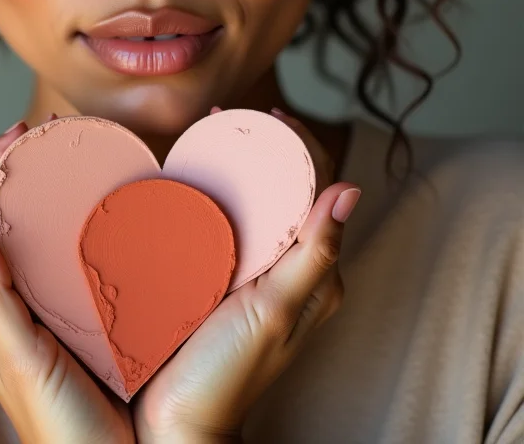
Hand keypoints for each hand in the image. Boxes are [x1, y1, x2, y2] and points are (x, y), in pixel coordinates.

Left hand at [0, 120, 134, 443]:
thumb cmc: (57, 420)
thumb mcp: (20, 357)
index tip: (22, 134)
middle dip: (10, 165)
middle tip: (45, 135)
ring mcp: (18, 298)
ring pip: (15, 225)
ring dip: (31, 186)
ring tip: (62, 158)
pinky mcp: (46, 305)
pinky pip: (40, 247)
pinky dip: (52, 215)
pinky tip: (80, 205)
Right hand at [131, 109, 360, 442]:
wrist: (180, 422)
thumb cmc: (229, 375)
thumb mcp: (274, 312)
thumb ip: (313, 256)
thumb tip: (350, 190)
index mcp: (315, 273)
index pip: (321, 189)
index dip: (301, 145)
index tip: (269, 116)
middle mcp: (290, 267)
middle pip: (287, 188)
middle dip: (266, 147)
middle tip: (231, 117)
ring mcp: (256, 270)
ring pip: (257, 201)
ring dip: (240, 164)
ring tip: (211, 135)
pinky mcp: (224, 275)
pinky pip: (229, 222)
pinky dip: (217, 192)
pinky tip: (192, 176)